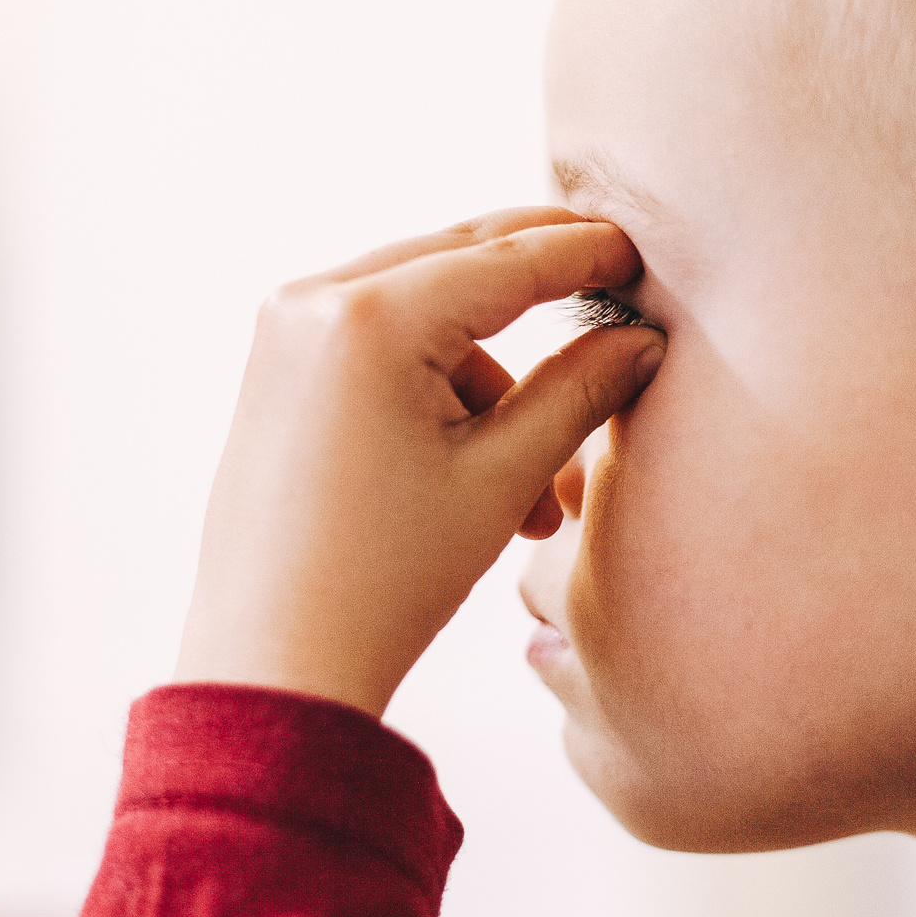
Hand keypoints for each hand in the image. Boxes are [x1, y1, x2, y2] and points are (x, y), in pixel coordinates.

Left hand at [175, 208, 664, 715]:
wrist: (273, 664)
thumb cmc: (384, 580)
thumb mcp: (500, 479)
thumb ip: (578, 392)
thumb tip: (640, 342)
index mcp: (370, 319)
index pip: (507, 258)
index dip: (585, 252)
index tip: (642, 253)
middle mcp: (314, 301)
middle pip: (459, 259)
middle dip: (541, 286)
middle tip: (615, 291)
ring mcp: (284, 331)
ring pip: (422, 302)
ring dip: (490, 364)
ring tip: (534, 481)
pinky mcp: (276, 366)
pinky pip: (378, 335)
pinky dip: (437, 377)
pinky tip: (472, 462)